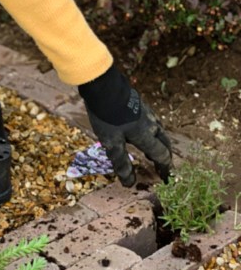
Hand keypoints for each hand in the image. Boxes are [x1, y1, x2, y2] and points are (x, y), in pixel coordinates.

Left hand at [79, 66, 171, 186]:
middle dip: (165, 156)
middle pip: (164, 142)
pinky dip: (152, 131)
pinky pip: (151, 121)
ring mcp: (146, 112)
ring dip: (159, 143)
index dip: (164, 168)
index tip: (166, 179)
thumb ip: (121, 162)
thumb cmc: (107, 116)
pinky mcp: (138, 103)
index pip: (161, 155)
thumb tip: (130, 183)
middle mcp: (151, 123)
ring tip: (154, 150)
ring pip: (159, 130)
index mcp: (146, 135)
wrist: (104, 86)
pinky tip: (142, 129)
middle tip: (164, 166)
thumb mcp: (111, 143)